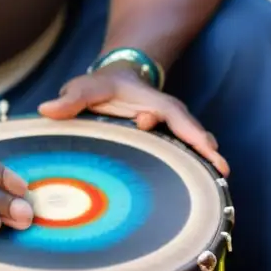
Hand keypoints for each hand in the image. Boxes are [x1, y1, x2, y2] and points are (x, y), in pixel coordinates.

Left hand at [38, 64, 228, 174]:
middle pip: (194, 132)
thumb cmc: (100, 86)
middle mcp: (168, 115)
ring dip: (208, 161)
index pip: (174, 115)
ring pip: (195, 144)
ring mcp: (171, 129)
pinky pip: (188, 153)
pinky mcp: (169, 141)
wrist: (115, 80)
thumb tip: (47, 109)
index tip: (198, 143)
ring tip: (222, 184)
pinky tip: (206, 190)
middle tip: (224, 171)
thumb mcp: (84, 88)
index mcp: (153, 102)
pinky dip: (198, 167)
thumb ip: (70, 99)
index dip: (186, 129)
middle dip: (208, 149)